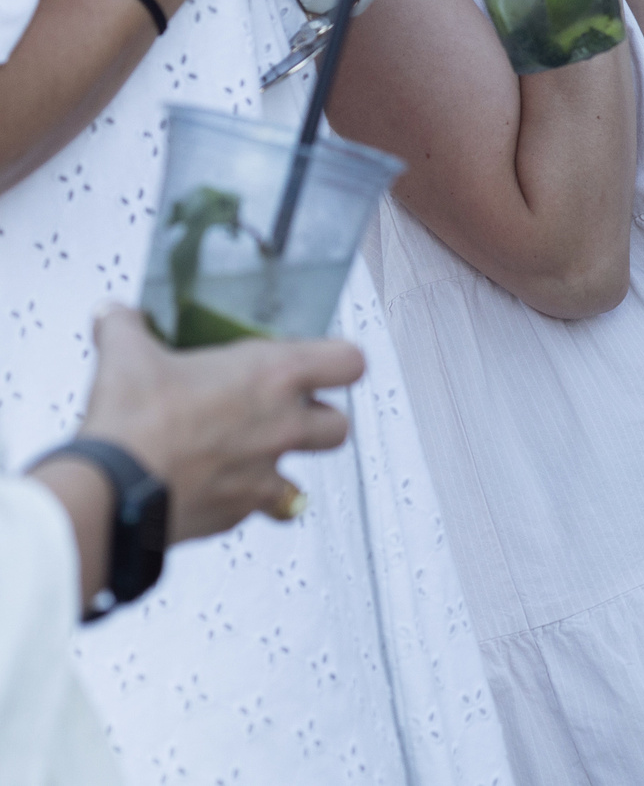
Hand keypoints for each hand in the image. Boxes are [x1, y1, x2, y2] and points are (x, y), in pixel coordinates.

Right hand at [71, 303, 362, 541]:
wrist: (112, 491)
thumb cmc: (135, 422)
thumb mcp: (127, 356)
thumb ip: (128, 328)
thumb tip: (115, 315)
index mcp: (273, 376)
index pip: (348, 362)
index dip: (339, 362)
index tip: (324, 363)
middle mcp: (282, 426)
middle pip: (338, 425)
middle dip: (318, 420)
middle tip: (284, 413)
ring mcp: (265, 474)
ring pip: (304, 476)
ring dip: (283, 468)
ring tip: (250, 457)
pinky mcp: (239, 513)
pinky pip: (256, 509)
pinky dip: (240, 501)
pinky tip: (212, 488)